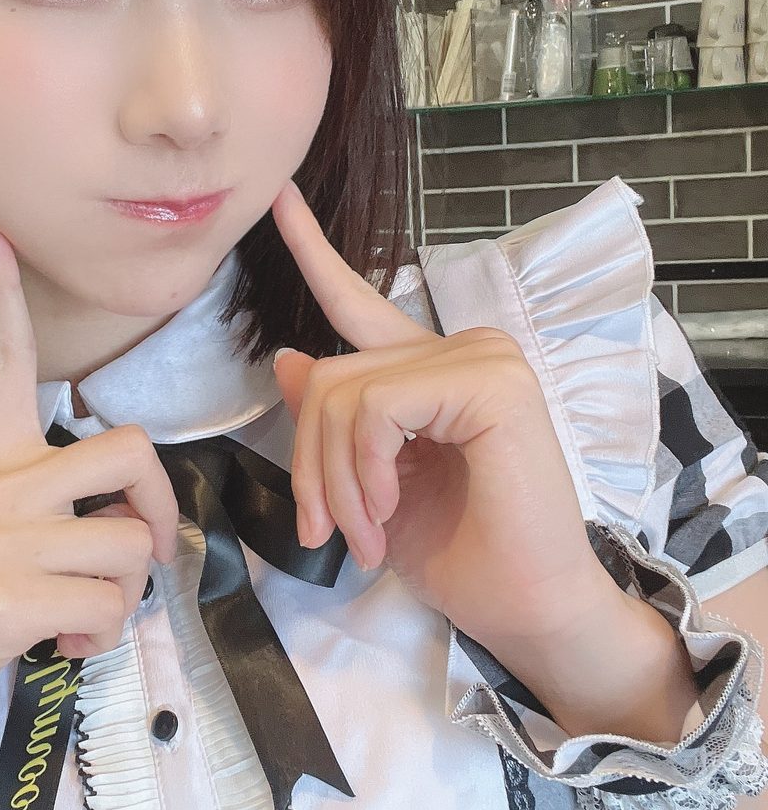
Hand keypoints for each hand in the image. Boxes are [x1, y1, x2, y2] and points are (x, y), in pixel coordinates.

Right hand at [0, 216, 180, 753]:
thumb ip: (46, 513)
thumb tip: (127, 533)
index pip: (6, 361)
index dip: (3, 294)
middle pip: (128, 449)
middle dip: (158, 506)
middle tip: (136, 550)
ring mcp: (2, 537)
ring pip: (131, 545)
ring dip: (124, 598)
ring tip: (76, 621)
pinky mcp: (9, 596)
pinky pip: (109, 605)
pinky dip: (102, 637)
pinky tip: (61, 647)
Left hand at [269, 179, 619, 667]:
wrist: (530, 611)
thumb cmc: (464, 559)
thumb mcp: (373, 489)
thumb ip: (337, 423)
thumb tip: (290, 359)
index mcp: (434, 372)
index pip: (360, 302)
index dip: (314, 252)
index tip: (280, 198)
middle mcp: (463, 349)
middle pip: (327, 376)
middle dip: (309, 465)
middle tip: (326, 531)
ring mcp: (482, 358)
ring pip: (341, 391)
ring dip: (334, 481)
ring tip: (362, 536)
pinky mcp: (490, 382)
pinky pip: (376, 406)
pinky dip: (363, 469)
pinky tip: (388, 510)